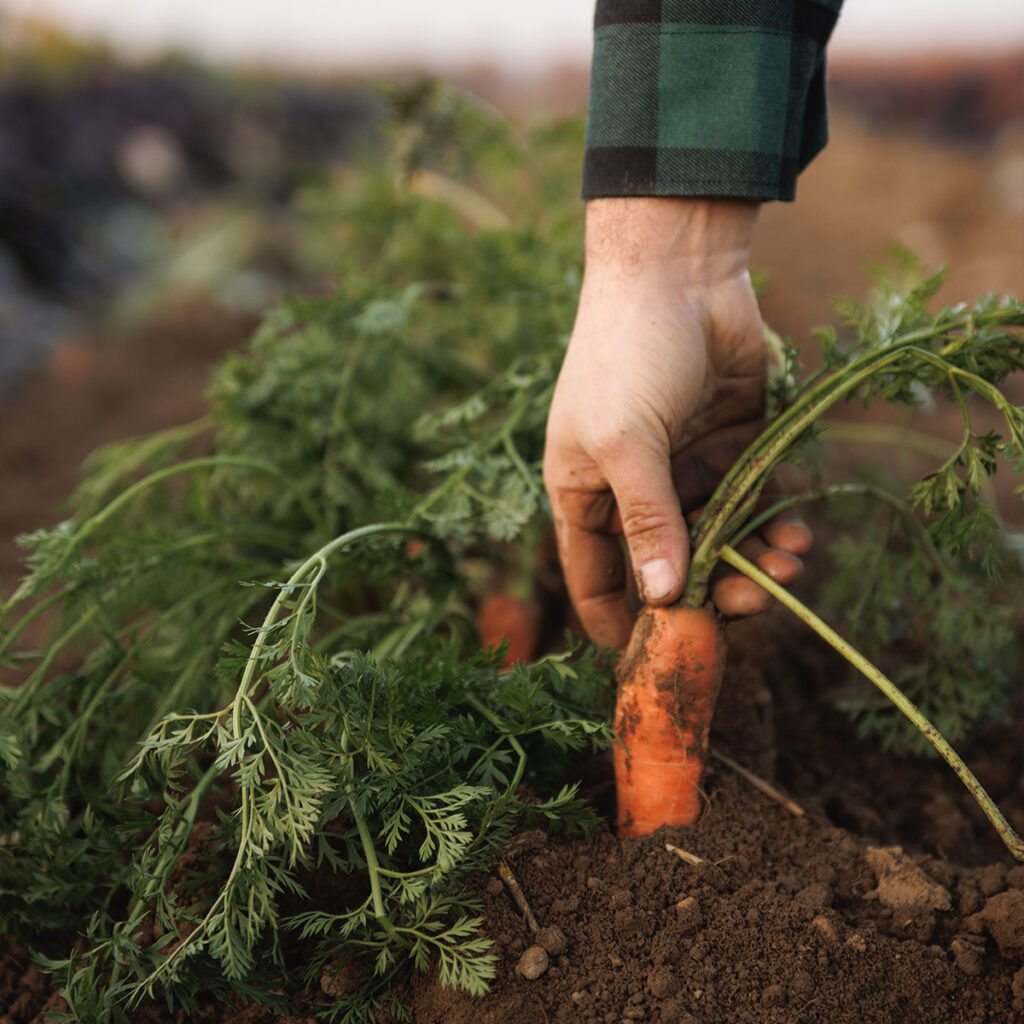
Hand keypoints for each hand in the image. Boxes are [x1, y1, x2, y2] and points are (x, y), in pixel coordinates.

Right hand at [543, 198, 810, 649]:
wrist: (678, 268)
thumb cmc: (625, 354)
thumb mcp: (624, 441)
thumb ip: (647, 519)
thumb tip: (663, 598)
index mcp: (584, 494)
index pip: (596, 578)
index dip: (623, 621)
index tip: (659, 660)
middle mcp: (634, 492)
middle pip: (668, 568)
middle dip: (707, 594)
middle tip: (746, 608)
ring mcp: (684, 470)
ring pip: (718, 541)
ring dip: (750, 563)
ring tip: (787, 571)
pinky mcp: (731, 449)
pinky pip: (752, 504)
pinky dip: (773, 525)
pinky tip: (796, 537)